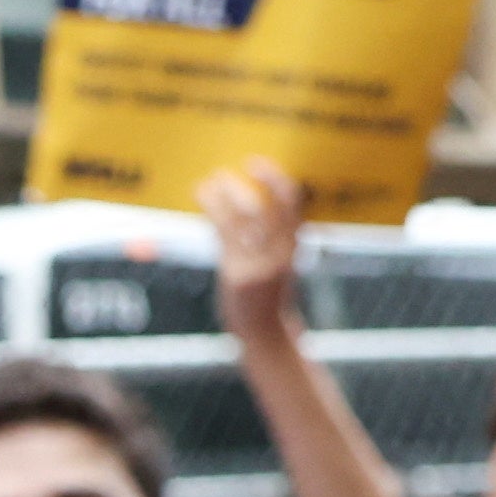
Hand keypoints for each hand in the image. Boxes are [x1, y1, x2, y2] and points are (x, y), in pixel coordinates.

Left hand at [197, 157, 310, 339]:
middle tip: (225, 172)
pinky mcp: (239, 276)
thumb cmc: (268, 294)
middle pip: (264, 210)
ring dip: (223, 196)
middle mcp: (279, 255)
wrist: (263, 332)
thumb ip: (272, 237)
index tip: (258, 164)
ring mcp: (259, 267)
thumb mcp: (279, 263)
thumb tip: (252, 203)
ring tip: (210, 181)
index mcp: (293, 248)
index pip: (292, 206)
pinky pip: (223, 236)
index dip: (276, 181)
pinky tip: (202, 196)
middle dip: (245, 186)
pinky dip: (212, 211)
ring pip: (240, 221)